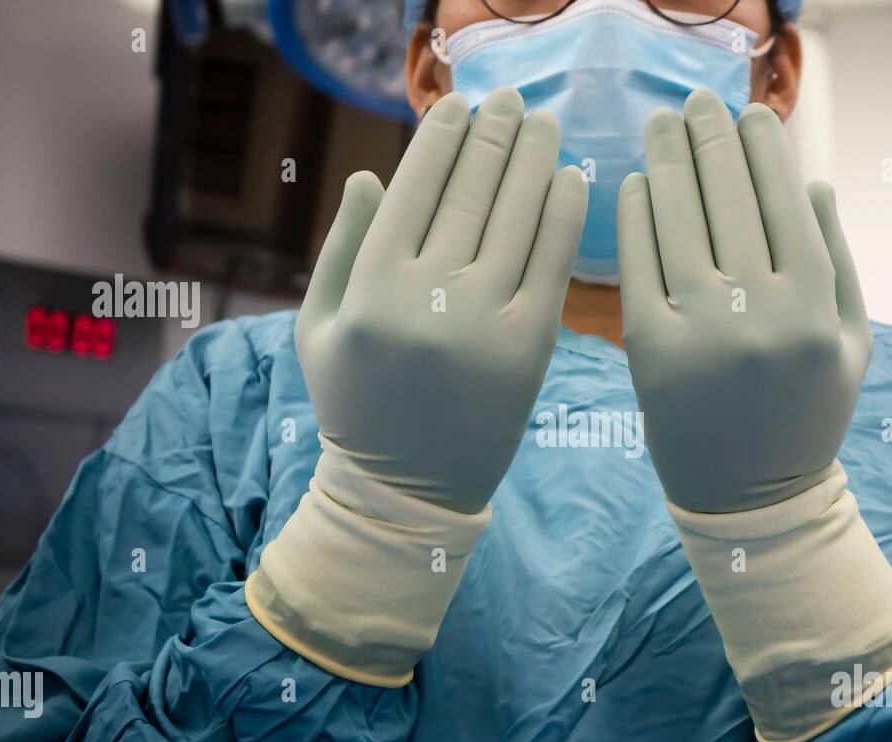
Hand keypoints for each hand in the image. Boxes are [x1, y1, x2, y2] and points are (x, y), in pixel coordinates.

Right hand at [298, 87, 587, 513]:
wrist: (407, 492)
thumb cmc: (356, 406)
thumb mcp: (320, 328)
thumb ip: (340, 248)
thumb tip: (369, 174)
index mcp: (369, 285)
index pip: (415, 185)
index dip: (444, 137)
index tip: (463, 105)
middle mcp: (425, 297)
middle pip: (471, 190)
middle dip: (496, 134)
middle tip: (515, 100)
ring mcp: (481, 323)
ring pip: (517, 218)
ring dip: (535, 159)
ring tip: (546, 125)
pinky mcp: (527, 350)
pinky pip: (551, 265)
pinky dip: (564, 216)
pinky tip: (571, 181)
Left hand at [618, 89, 869, 513]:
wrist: (752, 499)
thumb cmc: (807, 414)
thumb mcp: (850, 341)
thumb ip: (838, 258)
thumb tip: (811, 180)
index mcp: (816, 303)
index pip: (785, 197)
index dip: (762, 145)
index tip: (747, 113)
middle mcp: (761, 311)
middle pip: (729, 196)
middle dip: (710, 136)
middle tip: (694, 102)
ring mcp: (702, 330)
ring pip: (680, 219)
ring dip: (667, 160)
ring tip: (660, 126)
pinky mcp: (651, 351)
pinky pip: (639, 264)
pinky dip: (636, 216)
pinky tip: (637, 185)